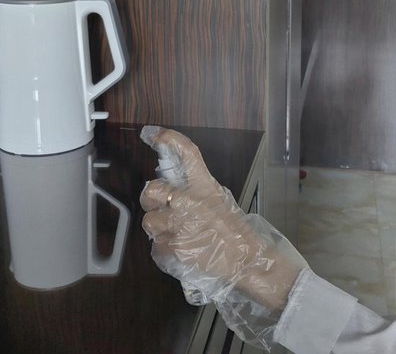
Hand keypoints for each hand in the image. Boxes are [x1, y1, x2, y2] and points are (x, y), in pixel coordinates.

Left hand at [140, 128, 304, 312]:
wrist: (245, 260)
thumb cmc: (234, 230)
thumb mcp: (219, 201)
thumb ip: (197, 193)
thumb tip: (173, 189)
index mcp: (204, 186)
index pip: (187, 154)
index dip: (169, 140)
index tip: (155, 134)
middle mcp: (190, 201)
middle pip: (152, 190)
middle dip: (152, 200)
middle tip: (162, 207)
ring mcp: (180, 224)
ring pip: (149, 221)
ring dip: (159, 228)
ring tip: (177, 234)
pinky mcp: (174, 248)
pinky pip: (156, 245)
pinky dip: (165, 248)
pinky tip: (181, 249)